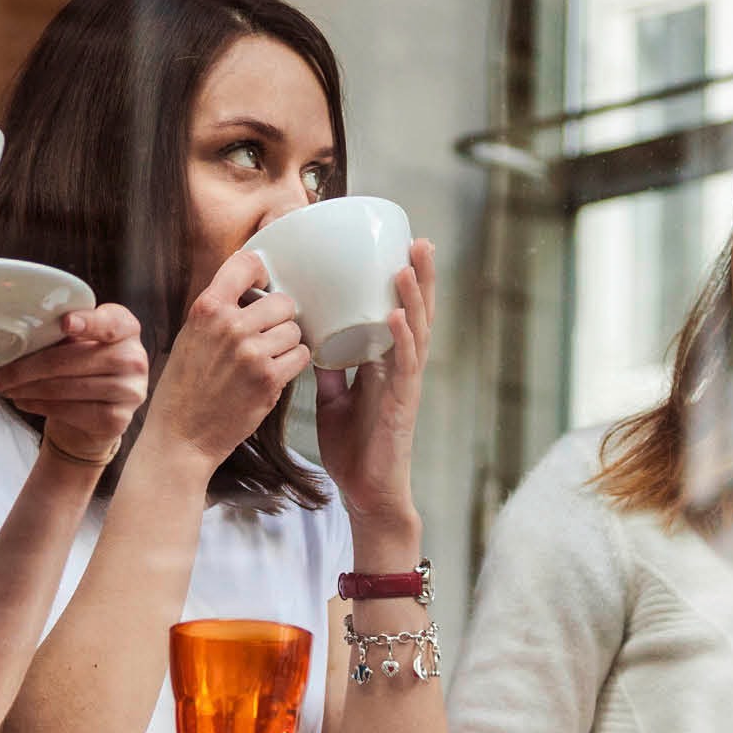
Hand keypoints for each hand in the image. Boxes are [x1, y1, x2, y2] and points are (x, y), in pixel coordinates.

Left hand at [0, 304, 148, 461]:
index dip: (87, 322)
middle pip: (73, 359)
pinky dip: (39, 405)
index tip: (65, 324)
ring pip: (67, 387)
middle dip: (28, 367)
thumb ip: (60, 334)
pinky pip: (70, 410)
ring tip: (4, 387)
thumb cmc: (79, 369)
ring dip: (27, 388)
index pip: (109, 322)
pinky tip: (22, 400)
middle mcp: (134, 358)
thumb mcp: (75, 344)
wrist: (93, 416)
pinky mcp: (117, 419)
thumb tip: (17, 334)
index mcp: (126, 328)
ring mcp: (130, 391)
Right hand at [140, 252, 311, 462]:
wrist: (181, 436)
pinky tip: (273, 375)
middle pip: (282, 302)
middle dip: (279, 319)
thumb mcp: (190, 336)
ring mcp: (252, 352)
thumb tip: (255, 291)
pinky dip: (292, 365)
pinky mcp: (269, 379)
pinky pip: (300, 356)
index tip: (263, 286)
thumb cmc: (183, 388)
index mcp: (206, 309)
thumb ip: (219, 311)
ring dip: (286, 345)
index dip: (262, 272)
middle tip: (265, 338)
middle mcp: (230, 325)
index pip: (246, 263)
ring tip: (265, 361)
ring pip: (294, 331)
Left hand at [316, 239, 434, 532]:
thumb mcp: (333, 398)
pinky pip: (403, 366)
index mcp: (387, 364)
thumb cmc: (353, 448)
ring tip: (409, 264)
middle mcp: (402, 368)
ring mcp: (405, 385)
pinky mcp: (401, 404)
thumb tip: (311, 337)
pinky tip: (398, 316)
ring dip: (414, 298)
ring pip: (417, 332)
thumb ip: (330, 369)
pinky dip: (402, 339)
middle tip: (418, 240)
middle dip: (420, 277)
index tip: (401, 247)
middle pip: (418, 314)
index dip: (405, 284)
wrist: (363, 492)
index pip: (402, 313)